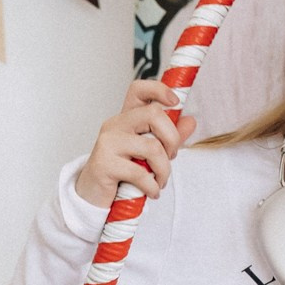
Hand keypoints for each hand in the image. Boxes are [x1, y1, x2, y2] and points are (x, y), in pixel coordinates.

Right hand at [76, 79, 192, 207]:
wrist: (93, 194)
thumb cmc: (121, 171)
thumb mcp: (148, 152)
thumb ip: (169, 137)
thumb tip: (190, 121)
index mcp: (126, 118)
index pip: (139, 90)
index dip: (159, 90)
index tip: (175, 102)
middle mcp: (115, 125)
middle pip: (153, 114)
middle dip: (172, 139)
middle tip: (170, 156)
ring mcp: (108, 143)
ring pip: (152, 147)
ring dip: (164, 169)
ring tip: (160, 180)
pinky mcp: (104, 163)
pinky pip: (139, 172)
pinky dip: (152, 186)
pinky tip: (151, 191)